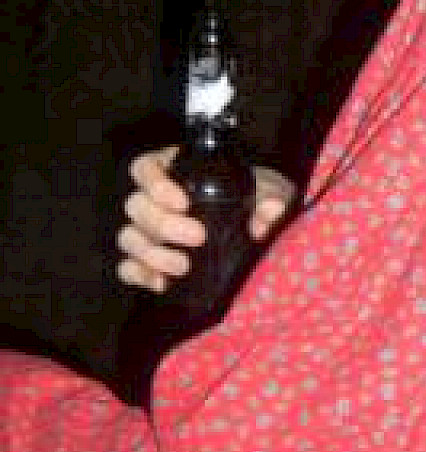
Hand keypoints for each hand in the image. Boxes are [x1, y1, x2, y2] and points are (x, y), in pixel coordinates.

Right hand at [116, 146, 294, 292]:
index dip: (155, 183)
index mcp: (178, 171)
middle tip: (198, 237)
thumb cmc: (258, 199)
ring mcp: (148, 231)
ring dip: (152, 253)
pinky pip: (127, 267)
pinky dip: (140, 275)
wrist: (259, 227)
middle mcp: (156, 199)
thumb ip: (272, 198)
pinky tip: (163, 284)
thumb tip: (266, 215)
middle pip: (136, 206)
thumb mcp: (271, 191)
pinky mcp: (147, 260)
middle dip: (163, 224)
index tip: (182, 202)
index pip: (145, 167)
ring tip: (184, 266)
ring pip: (128, 237)